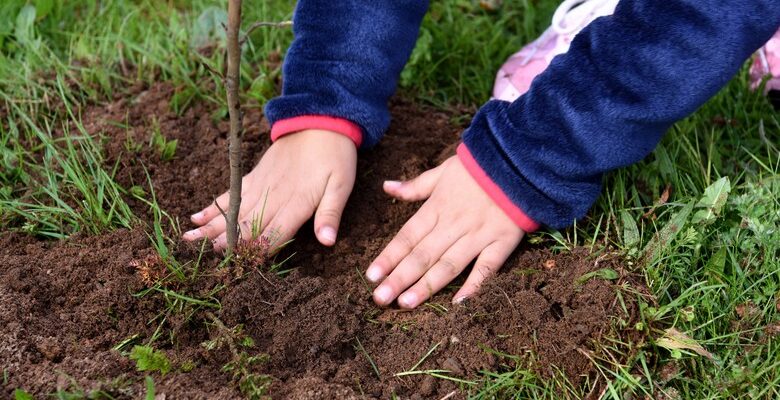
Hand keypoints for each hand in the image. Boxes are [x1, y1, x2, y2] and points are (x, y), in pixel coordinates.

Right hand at [183, 129, 356, 250]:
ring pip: (234, 210)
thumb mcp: (342, 186)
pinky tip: (197, 215)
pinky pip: (231, 192)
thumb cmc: (336, 157)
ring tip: (189, 238)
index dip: (258, 250)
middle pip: (247, 224)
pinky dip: (214, 205)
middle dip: (226, 241)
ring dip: (212, 225)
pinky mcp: (255, 175)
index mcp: (296, 202)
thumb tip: (327, 241)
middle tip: (203, 255)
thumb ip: (331, 214)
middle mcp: (273, 195)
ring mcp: (261, 184)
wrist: (320, 121)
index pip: (274, 233)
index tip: (240, 264)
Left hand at [366, 156, 524, 307]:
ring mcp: (478, 235)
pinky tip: (457, 302)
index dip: (389, 257)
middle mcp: (454, 224)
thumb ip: (415, 186)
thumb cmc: (478, 167)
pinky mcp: (502, 242)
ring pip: (448, 265)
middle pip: (422, 255)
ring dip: (426, 286)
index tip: (371, 276)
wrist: (519, 163)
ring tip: (406, 303)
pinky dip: (473, 285)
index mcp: (437, 208)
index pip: (407, 236)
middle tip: (380, 299)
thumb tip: (387, 187)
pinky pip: (486, 268)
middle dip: (399, 278)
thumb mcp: (443, 171)